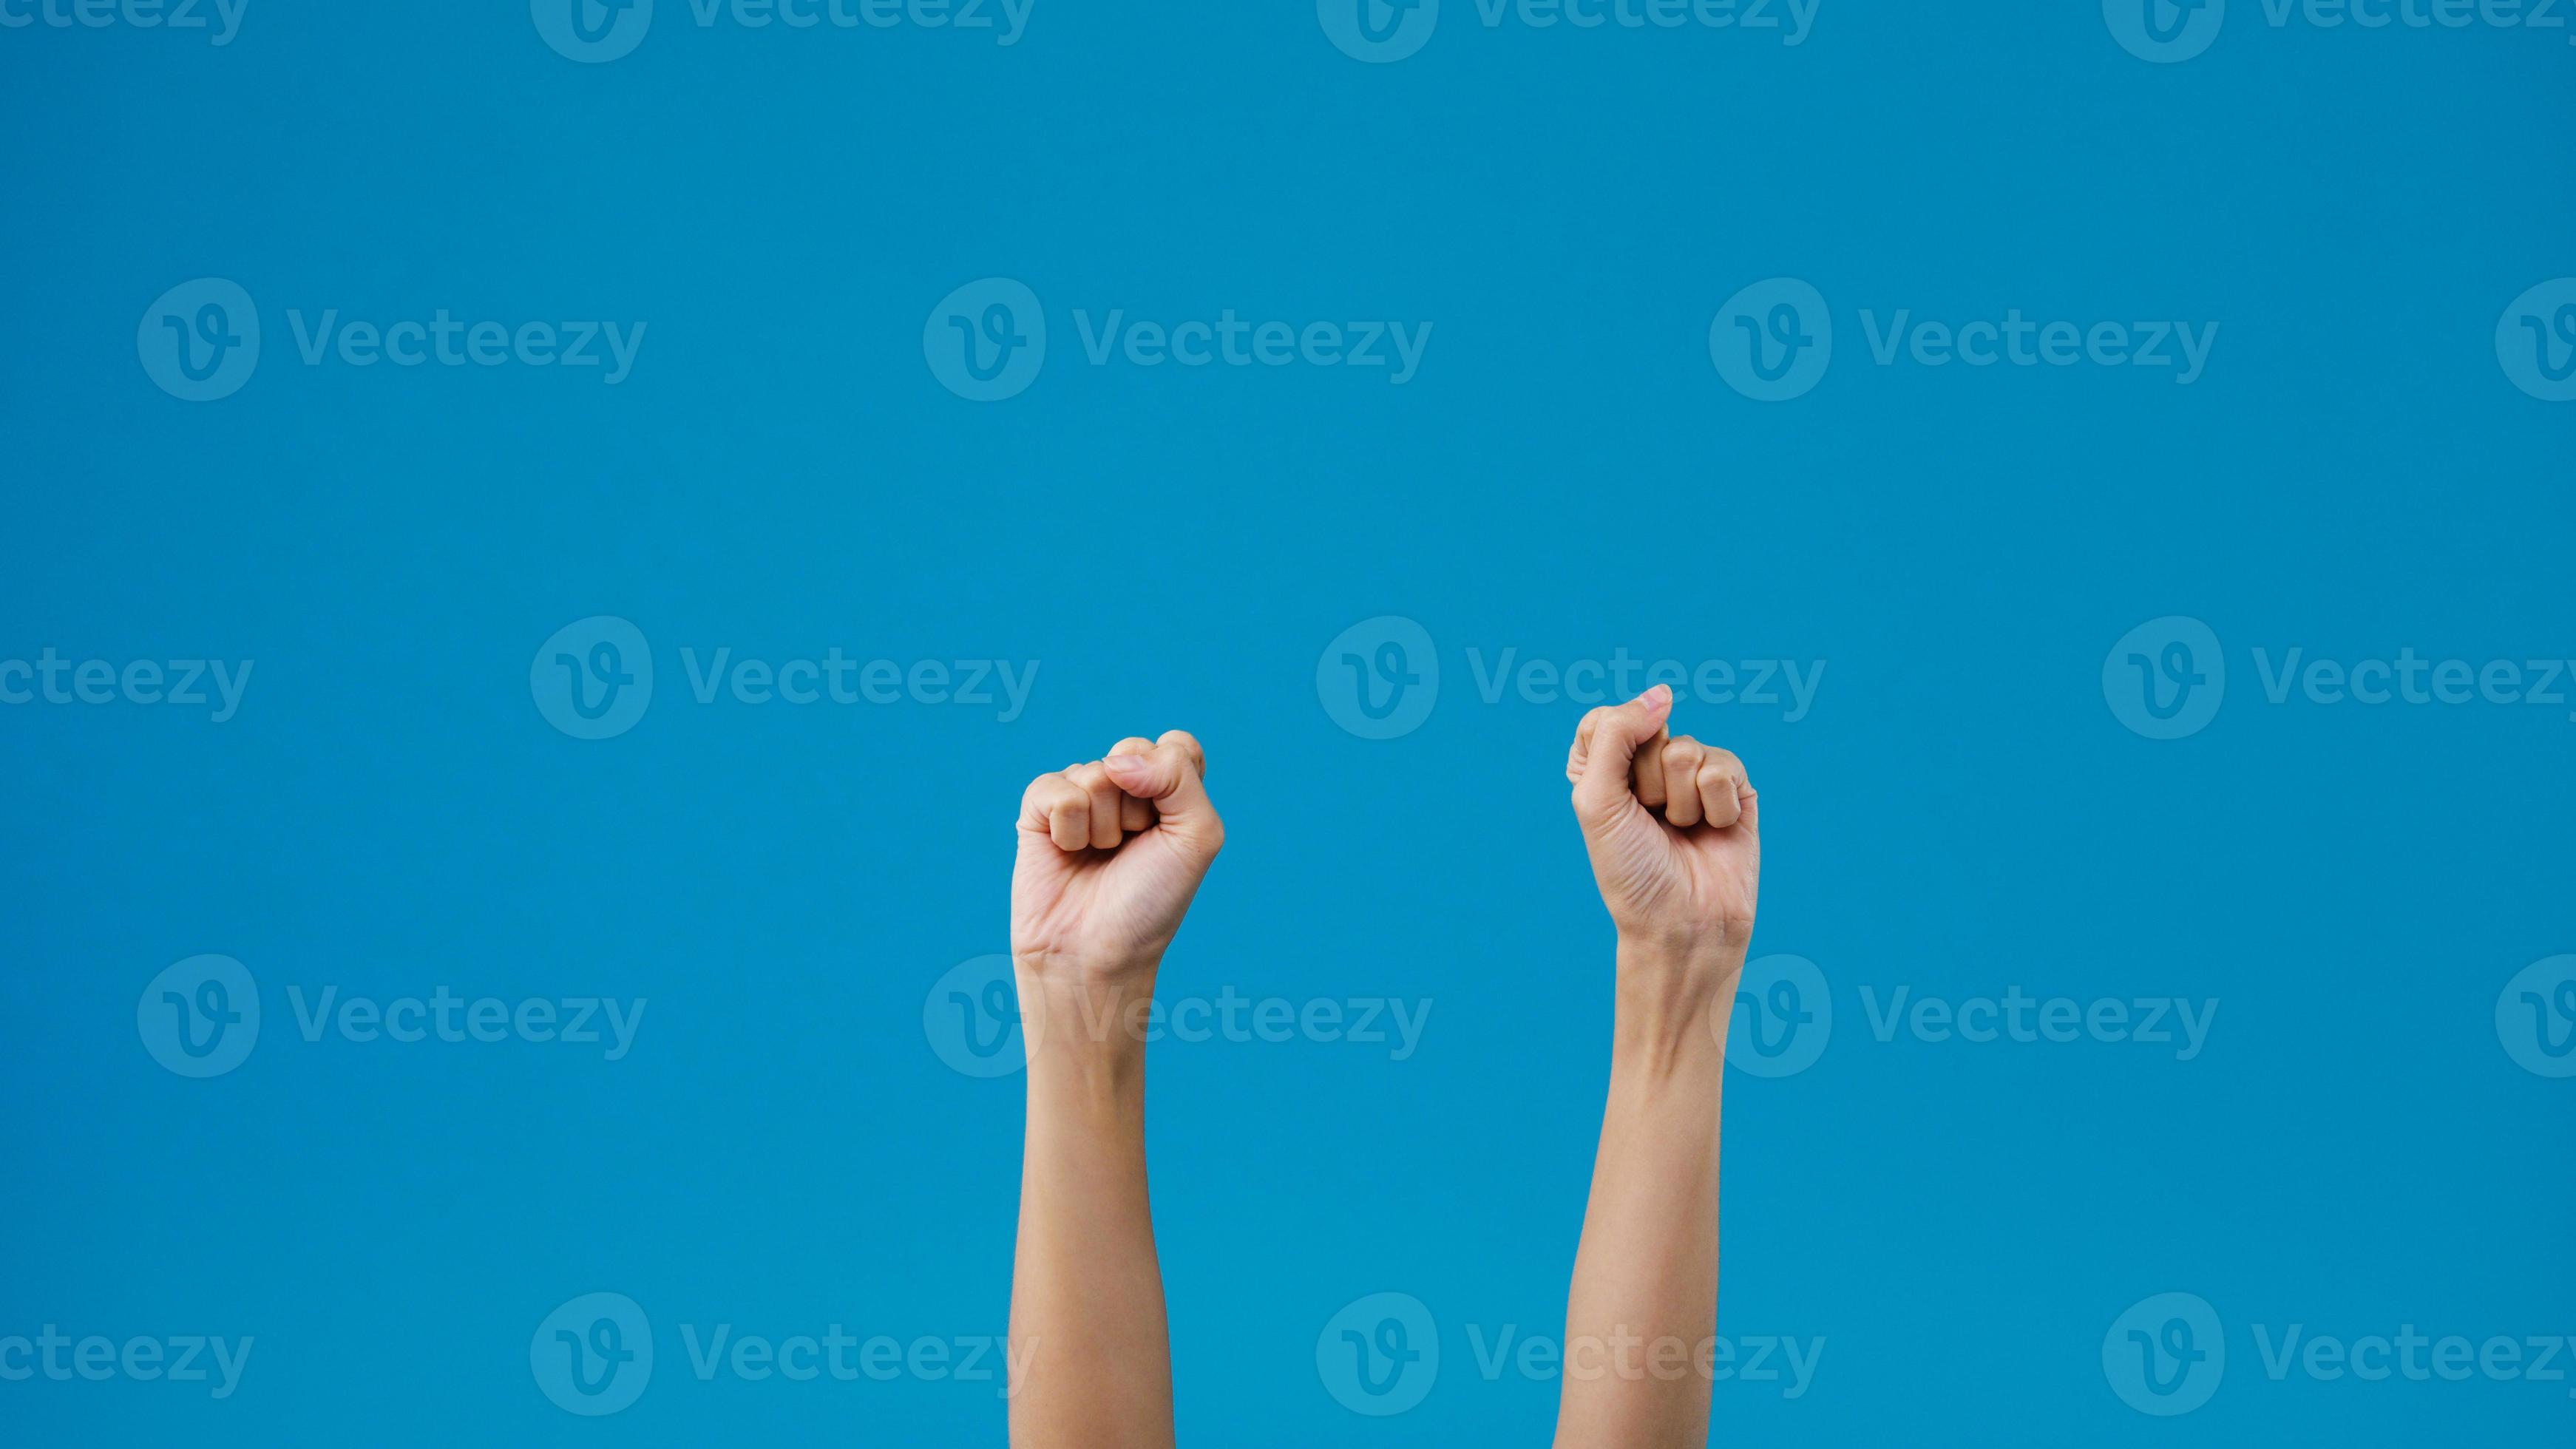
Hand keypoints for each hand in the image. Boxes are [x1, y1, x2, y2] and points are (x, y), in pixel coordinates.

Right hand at [1012, 731, 1223, 982]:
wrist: (1095, 955)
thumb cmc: (1150, 902)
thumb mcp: (1196, 837)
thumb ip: (1179, 776)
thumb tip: (1118, 760)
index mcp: (1168, 793)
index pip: (1175, 744)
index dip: (1174, 778)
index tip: (1169, 824)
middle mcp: (1125, 790)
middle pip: (1132, 751)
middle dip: (1138, 805)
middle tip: (1131, 846)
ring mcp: (1080, 797)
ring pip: (1094, 773)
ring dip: (1103, 825)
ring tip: (1098, 857)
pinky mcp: (1038, 812)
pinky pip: (1054, 788)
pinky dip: (1067, 826)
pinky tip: (1067, 853)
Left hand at [1566, 685, 1758, 967]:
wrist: (1683, 924)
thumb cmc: (1631, 871)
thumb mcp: (1597, 800)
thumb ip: (1614, 734)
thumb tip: (1662, 693)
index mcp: (1604, 767)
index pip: (1603, 718)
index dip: (1612, 750)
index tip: (1614, 793)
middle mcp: (1649, 766)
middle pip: (1650, 728)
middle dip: (1648, 782)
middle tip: (1650, 823)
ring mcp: (1693, 775)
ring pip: (1688, 748)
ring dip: (1681, 801)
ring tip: (1681, 832)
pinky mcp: (1734, 789)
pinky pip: (1724, 767)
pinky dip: (1714, 807)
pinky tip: (1713, 833)